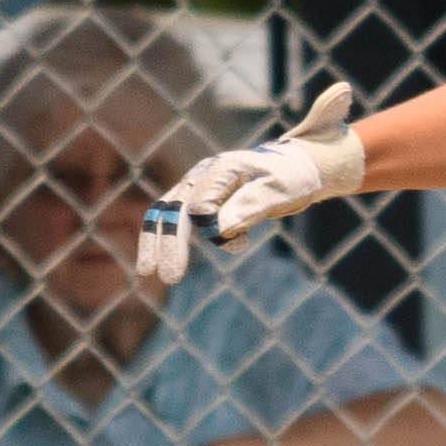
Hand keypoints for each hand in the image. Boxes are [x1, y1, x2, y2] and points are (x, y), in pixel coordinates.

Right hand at [137, 84, 366, 283]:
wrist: (296, 168)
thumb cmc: (291, 177)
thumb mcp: (278, 191)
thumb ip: (250, 207)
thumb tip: (218, 230)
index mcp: (221, 170)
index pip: (200, 206)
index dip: (211, 230)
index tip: (240, 244)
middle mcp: (203, 176)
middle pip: (171, 208)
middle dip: (165, 243)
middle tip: (168, 277)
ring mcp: (199, 187)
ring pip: (166, 213)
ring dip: (159, 242)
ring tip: (148, 271)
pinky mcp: (202, 200)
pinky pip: (180, 220)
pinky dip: (176, 241)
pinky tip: (207, 256)